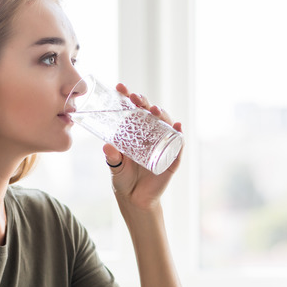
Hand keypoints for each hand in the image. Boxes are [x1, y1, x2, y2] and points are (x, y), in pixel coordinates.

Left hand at [104, 83, 183, 211]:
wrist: (135, 199)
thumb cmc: (123, 179)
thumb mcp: (115, 167)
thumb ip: (112, 157)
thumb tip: (107, 146)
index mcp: (135, 133)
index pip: (133, 111)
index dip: (128, 98)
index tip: (120, 87)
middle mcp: (150, 135)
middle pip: (150, 114)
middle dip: (144, 103)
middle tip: (136, 98)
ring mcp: (162, 145)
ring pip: (165, 125)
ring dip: (162, 115)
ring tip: (154, 110)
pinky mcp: (171, 158)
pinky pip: (177, 145)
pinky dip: (179, 135)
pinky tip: (177, 127)